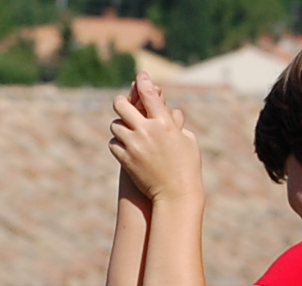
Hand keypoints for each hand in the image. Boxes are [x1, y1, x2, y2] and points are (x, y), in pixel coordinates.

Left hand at [109, 77, 200, 204]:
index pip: (149, 93)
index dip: (143, 81)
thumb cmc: (187, 167)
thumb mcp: (188, 140)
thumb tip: (170, 113)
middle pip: (122, 105)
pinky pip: (113, 144)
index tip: (140, 75)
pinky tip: (123, 145)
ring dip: (120, 125)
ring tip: (125, 128)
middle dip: (122, 102)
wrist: (176, 194)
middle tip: (123, 104)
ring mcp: (134, 145)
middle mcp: (147, 131)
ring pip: (115, 125)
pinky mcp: (126, 160)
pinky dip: (118, 143)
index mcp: (165, 123)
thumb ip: (177, 124)